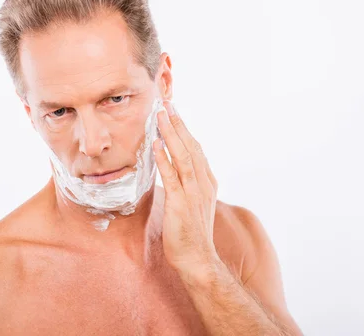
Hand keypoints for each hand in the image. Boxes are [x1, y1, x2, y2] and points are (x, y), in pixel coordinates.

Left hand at [153, 101, 220, 280]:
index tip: (174, 114)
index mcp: (207, 182)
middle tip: (168, 105)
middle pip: (191, 147)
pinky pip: (172, 175)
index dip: (184, 130)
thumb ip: (184, 185)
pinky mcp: (181, 202)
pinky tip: (156, 143)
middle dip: (178, 124)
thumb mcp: (191, 204)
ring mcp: (194, 192)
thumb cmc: (190, 234)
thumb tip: (169, 170)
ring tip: (162, 116)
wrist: (197, 259)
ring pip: (184, 155)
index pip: (196, 150)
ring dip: (172, 134)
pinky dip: (165, 158)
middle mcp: (203, 183)